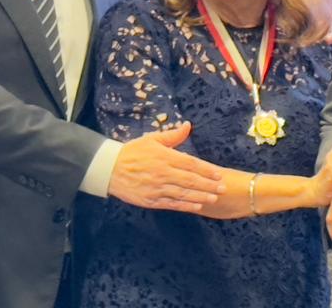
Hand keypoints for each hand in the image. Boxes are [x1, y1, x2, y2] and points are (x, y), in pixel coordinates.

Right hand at [107, 122, 224, 211]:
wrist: (108, 169)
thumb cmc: (132, 152)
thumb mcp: (152, 140)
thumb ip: (173, 135)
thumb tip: (188, 125)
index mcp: (165, 157)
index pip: (191, 164)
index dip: (207, 170)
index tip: (219, 174)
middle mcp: (163, 173)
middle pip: (191, 180)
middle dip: (209, 185)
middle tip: (223, 188)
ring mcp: (157, 188)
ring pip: (183, 194)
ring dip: (201, 197)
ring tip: (214, 198)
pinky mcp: (150, 200)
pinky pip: (171, 204)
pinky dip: (185, 205)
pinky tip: (197, 206)